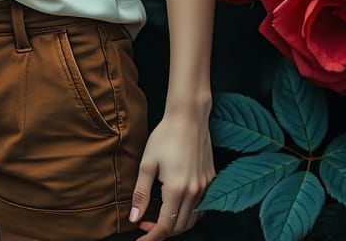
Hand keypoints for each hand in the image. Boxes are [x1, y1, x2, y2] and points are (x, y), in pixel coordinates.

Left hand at [127, 108, 215, 238]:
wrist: (189, 117)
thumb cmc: (165, 136)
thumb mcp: (147, 163)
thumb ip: (141, 193)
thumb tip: (134, 218)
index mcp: (177, 189)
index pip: (165, 227)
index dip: (151, 237)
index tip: (140, 238)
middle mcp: (195, 192)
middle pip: (180, 227)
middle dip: (161, 231)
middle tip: (145, 224)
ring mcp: (205, 187)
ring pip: (192, 219)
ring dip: (176, 225)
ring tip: (159, 218)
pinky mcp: (211, 180)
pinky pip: (202, 208)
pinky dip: (190, 214)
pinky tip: (178, 207)